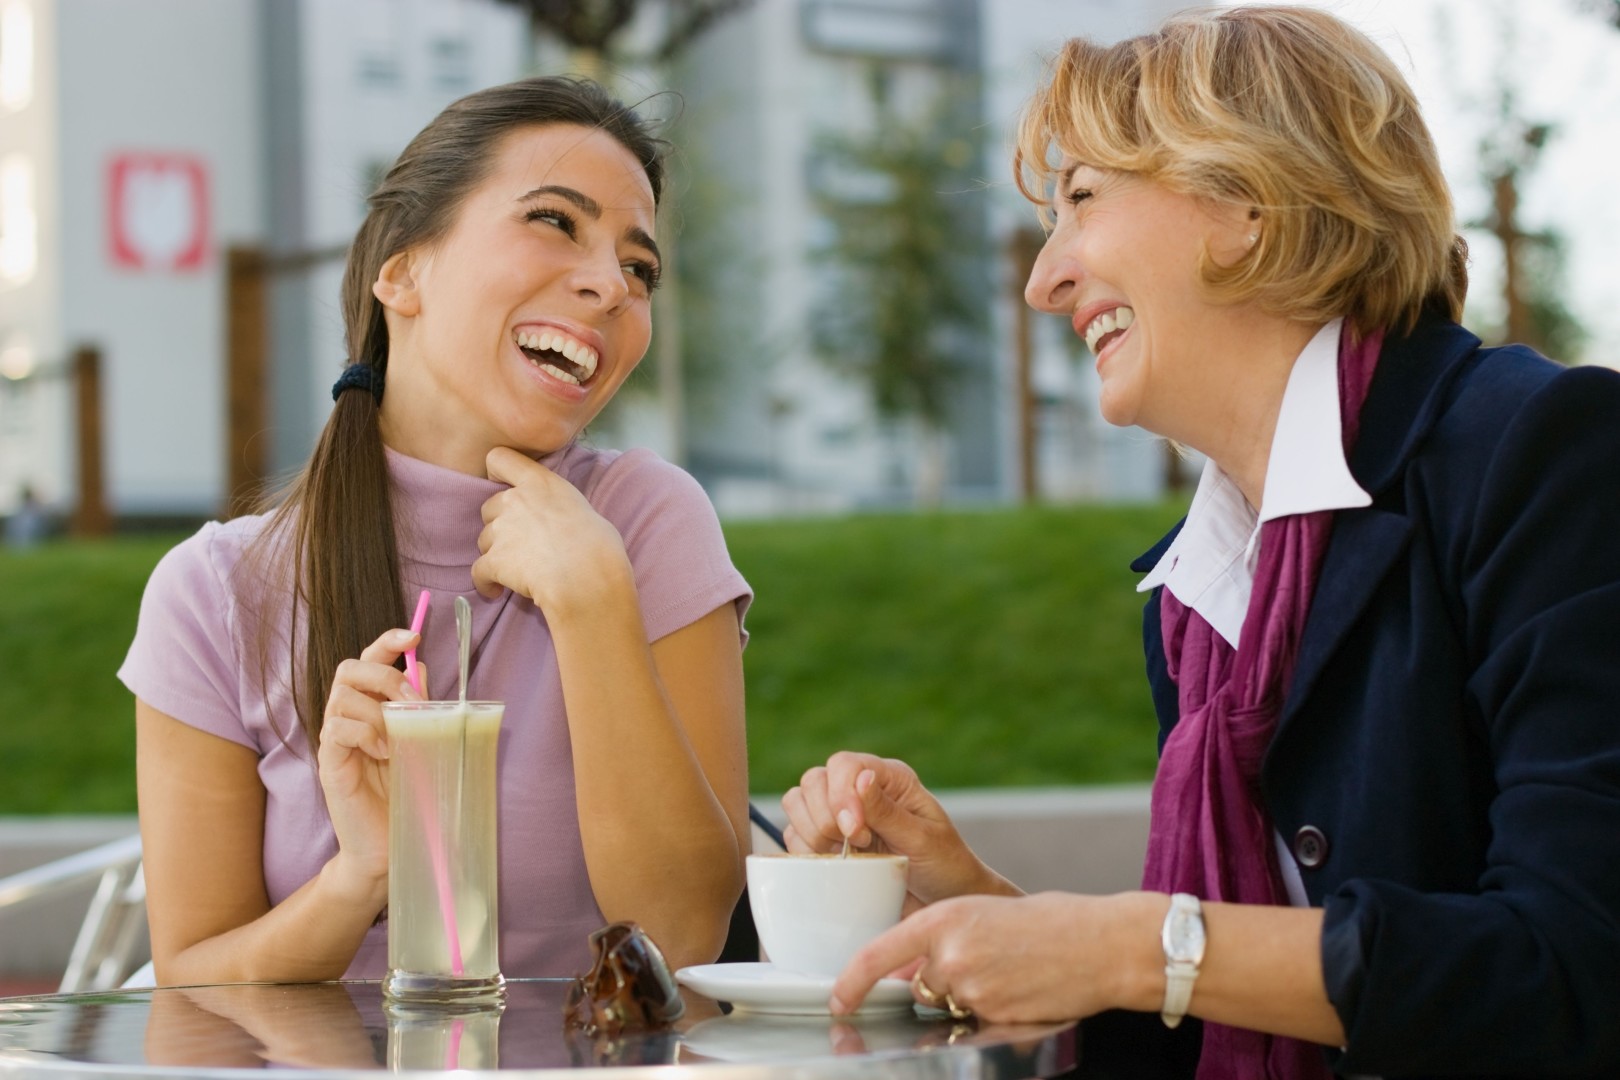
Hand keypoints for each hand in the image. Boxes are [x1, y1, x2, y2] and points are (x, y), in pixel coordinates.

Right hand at [316, 627, 421, 898]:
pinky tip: (384, 753)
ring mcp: (336, 738)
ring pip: (342, 696)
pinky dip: (366, 733)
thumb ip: (420, 708)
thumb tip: (423, 668)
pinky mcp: (329, 762)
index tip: (413, 635)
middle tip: (411, 701)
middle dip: (384, 675)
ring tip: (398, 738)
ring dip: (378, 709)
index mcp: (371, 705)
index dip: (387, 641)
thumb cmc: (407, 790)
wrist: (391, 841)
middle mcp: (348, 715)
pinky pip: (337, 728)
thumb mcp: (422, 741)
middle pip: (349, 668)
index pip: (370, 659)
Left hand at [472, 446, 632, 611]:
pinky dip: (486, 582)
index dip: (497, 472)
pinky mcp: (494, 560)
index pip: (500, 458)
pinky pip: (479, 572)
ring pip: (484, 540)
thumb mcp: (583, 510)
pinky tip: (497, 592)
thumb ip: (559, 508)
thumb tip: (562, 524)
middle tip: (519, 542)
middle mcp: (515, 500)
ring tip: (516, 571)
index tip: (505, 487)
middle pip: (489, 507)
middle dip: (500, 524)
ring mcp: (501, 530)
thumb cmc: (599, 546)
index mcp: (540, 483)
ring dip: (496, 553)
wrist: (587, 577)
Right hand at [781, 752, 1006, 905]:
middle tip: (857, 845)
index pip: (844, 765)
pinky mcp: (826, 843)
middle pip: (814, 780)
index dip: (841, 795)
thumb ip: (888, 812)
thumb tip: (861, 778)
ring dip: (813, 832)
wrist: (943, 902)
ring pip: (797, 802)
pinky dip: (804, 851)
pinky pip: (794, 835)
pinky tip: (833, 865)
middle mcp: (860, 790)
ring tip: (847, 856)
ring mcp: (839, 816)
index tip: (857, 832)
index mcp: (889, 779)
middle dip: (825, 817)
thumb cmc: (945, 866)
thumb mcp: (923, 839)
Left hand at [829, 891, 1165, 1022]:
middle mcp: (951, 954)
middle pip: (918, 985)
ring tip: (1009, 974)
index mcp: (944, 918)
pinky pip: (977, 1021)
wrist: (1105, 944)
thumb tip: (915, 965)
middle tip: (984, 963)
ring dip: (966, 997)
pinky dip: (992, 1011)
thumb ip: (946, 936)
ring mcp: (973, 989)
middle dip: (938, 982)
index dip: (851, 983)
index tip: (838, 1000)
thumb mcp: (986, 912)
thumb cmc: (1053, 921)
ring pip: (948, 1004)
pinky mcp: (995, 1016)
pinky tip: (1022, 991)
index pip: (878, 954)